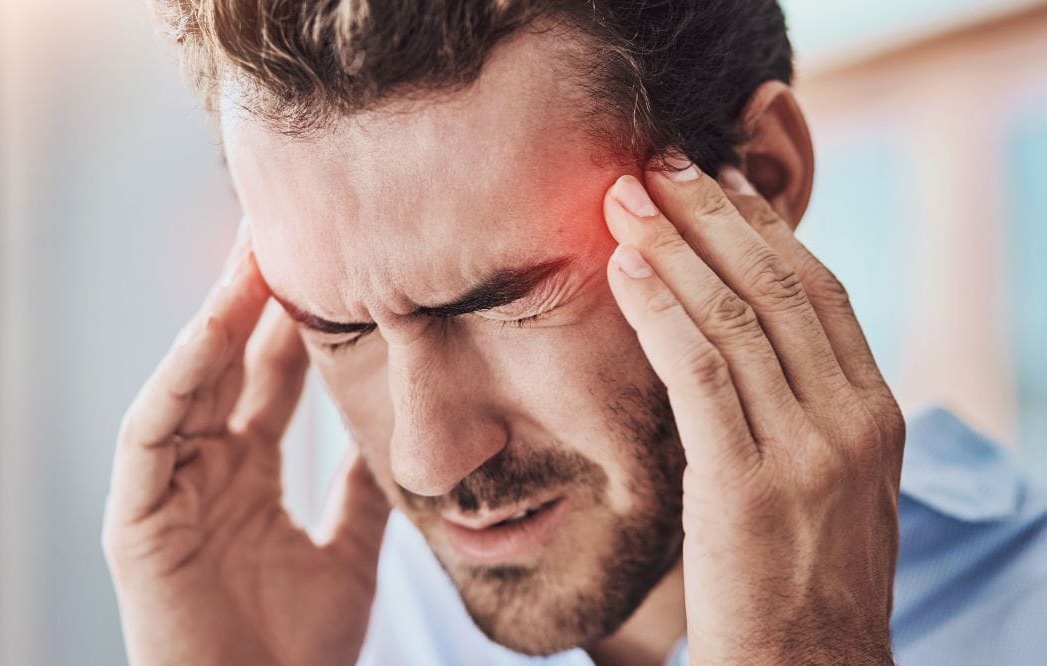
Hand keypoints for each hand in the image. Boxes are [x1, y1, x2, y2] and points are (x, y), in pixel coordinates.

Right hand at [102, 233, 390, 665]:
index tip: (333, 259)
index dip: (297, 320)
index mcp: (249, 475)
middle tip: (286, 224)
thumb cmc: (297, 653)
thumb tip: (389, 433)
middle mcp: (206, 470)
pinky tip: (214, 327)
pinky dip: (180, 376)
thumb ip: (361, 492)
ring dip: (217, 317)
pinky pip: (153, 430)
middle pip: (229, 363)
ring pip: (189, 381)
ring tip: (252, 253)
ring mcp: (168, 489)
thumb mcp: (347, 554)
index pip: (271, 377)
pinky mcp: (134, 516)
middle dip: (254, 296)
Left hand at [601, 161, 905, 663]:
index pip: (818, 291)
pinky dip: (658, 309)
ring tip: (625, 197)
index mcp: (875, 413)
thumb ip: (803, 410)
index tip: (716, 180)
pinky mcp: (748, 484)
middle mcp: (851, 420)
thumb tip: (748, 343)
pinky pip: (698, 371)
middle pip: (777, 285)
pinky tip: (624, 269)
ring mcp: (806, 450)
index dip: (764, 226)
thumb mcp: (827, 483)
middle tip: (660, 160)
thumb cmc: (803, 579)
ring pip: (734, 316)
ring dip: (673, 245)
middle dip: (712, 214)